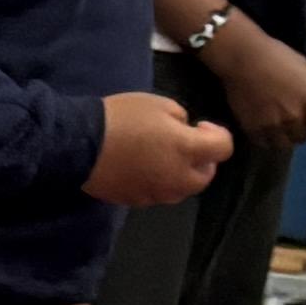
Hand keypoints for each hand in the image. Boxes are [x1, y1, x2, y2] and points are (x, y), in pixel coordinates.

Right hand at [87, 91, 232, 207]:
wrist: (81, 144)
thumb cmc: (122, 118)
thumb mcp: (159, 103)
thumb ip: (180, 119)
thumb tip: (182, 131)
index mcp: (188, 150)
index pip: (224, 149)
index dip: (217, 134)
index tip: (200, 125)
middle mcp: (178, 178)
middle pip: (205, 177)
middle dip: (202, 160)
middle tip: (186, 144)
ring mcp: (157, 194)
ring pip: (181, 189)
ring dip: (181, 174)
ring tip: (164, 157)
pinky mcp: (136, 201)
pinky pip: (157, 194)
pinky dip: (158, 182)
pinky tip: (142, 167)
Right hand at [200, 13, 305, 150]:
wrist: (243, 58)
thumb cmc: (277, 57)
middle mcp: (294, 119)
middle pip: (303, 138)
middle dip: (300, 128)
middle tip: (291, 116)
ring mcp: (273, 127)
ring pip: (284, 144)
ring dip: (283, 136)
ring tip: (277, 122)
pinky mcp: (254, 131)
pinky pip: (265, 143)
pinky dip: (266, 137)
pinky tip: (264, 123)